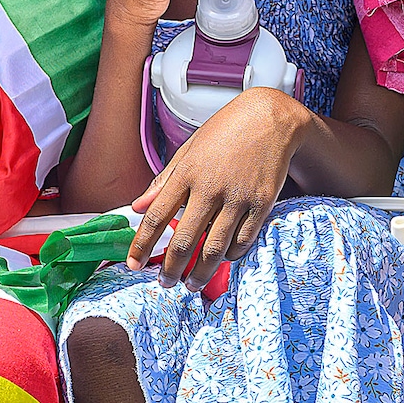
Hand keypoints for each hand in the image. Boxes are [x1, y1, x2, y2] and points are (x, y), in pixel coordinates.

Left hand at [127, 87, 307, 285]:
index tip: (133, 264)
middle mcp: (211, 188)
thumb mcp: (189, 149)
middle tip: (165, 283)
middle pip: (184, 241)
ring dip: (200, 273)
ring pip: (214, 249)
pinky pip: (244, 240)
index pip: (157, 216)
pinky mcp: (262, 203)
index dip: (142, 245)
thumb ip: (163, 180)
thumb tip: (138, 207)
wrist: (270, 118)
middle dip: (170, 269)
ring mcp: (238, 197)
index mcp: (187, 173)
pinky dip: (231, 255)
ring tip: (191, 284)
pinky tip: (222, 260)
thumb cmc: (226, 132)